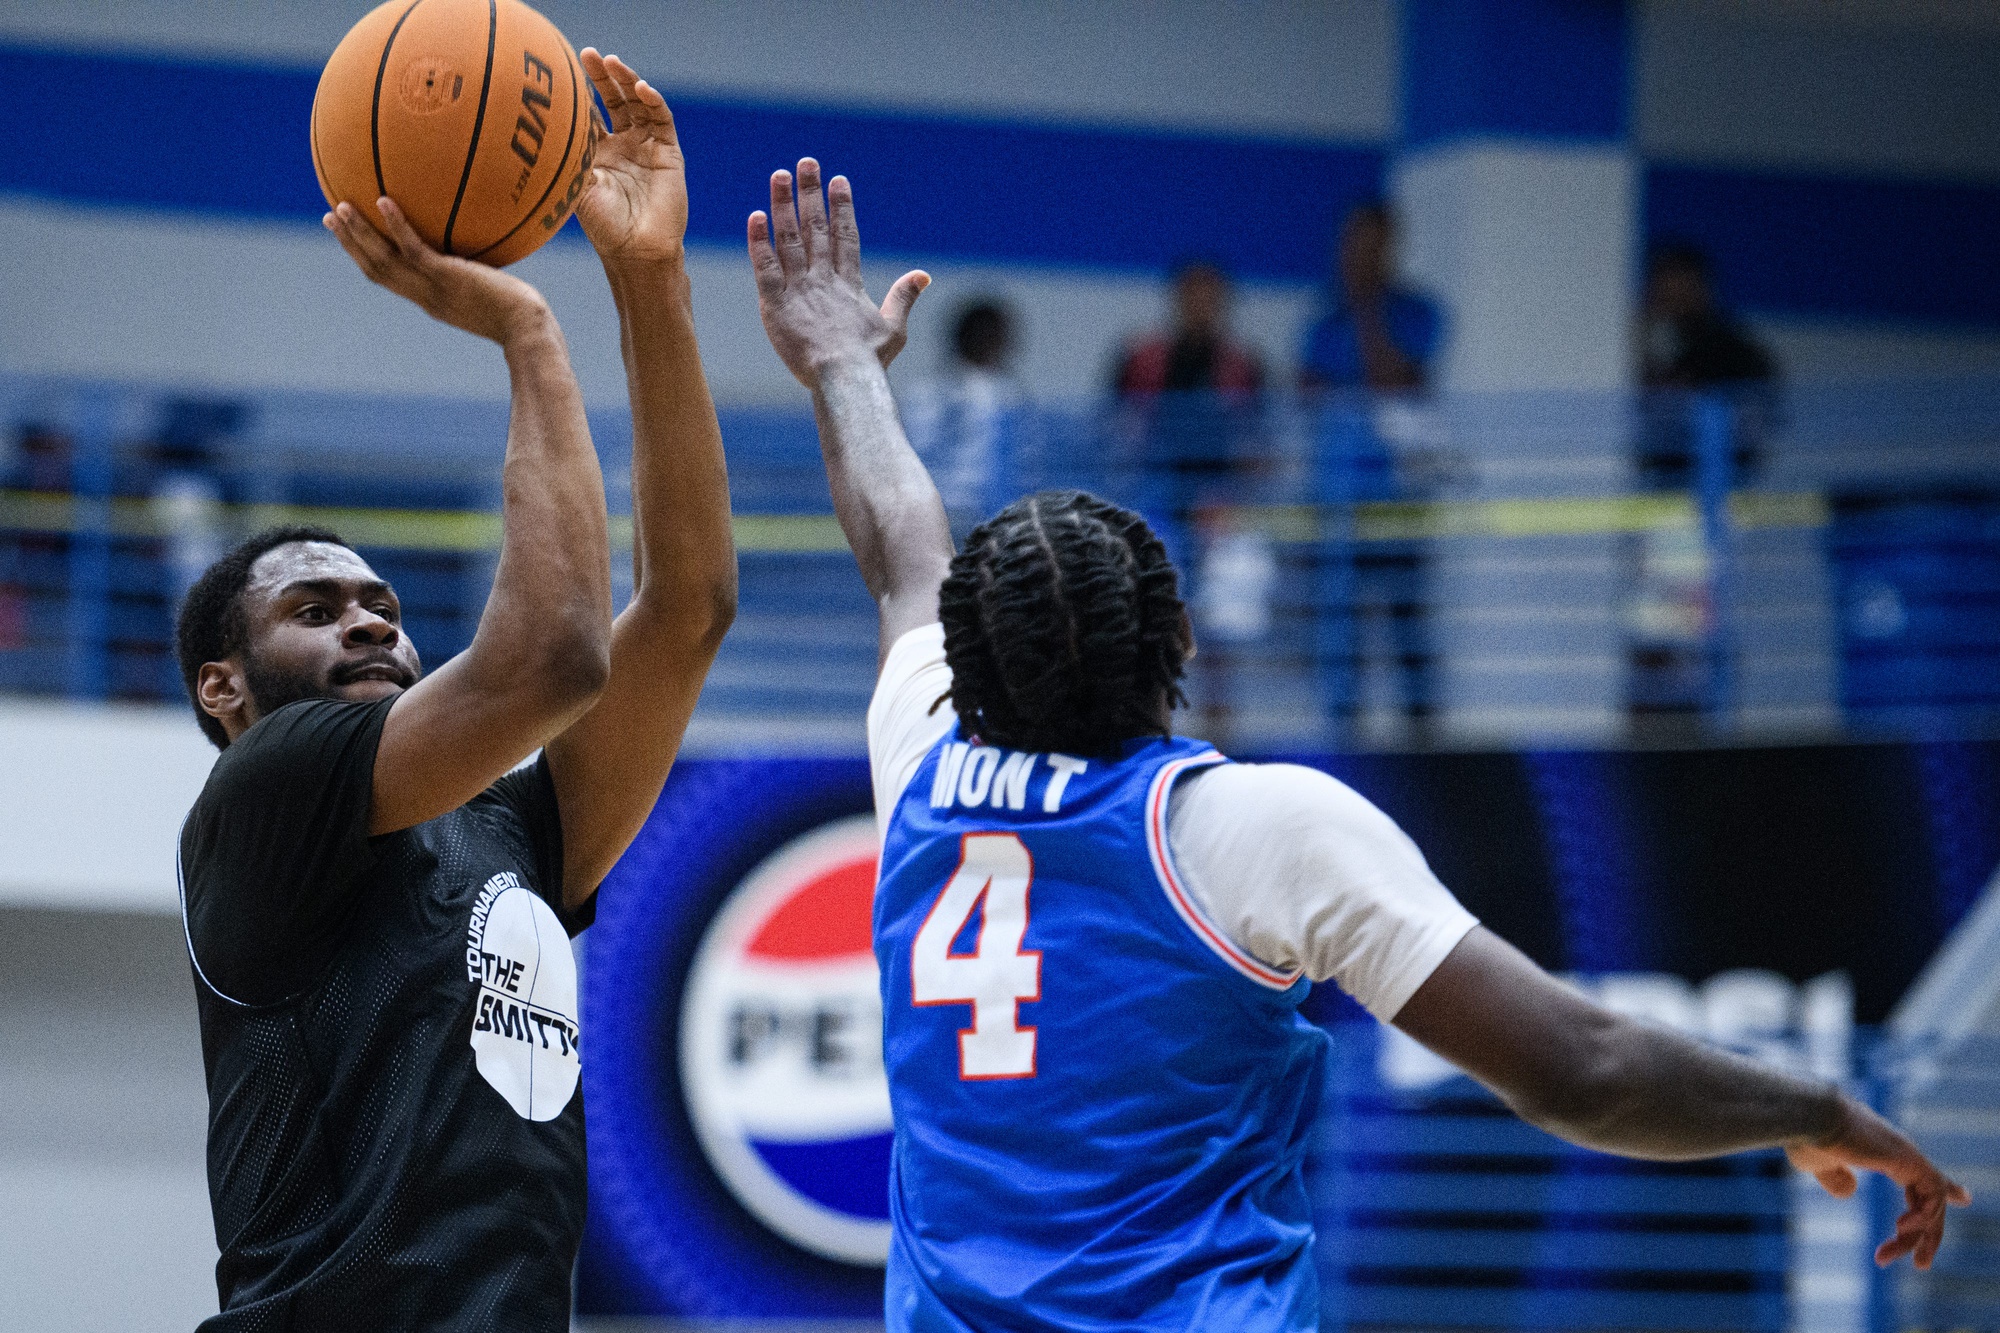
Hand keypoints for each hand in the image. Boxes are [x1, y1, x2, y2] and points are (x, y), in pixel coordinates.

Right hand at [325, 199, 550, 344]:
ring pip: (384, 261)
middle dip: (350, 244)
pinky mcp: (447, 277)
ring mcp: (433, 288)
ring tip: (341, 206)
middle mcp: (425, 296)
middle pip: (375, 270)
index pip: (390, 280)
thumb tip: (487, 243)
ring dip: (359, 234)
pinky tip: (383, 200)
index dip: (366, 258)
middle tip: (330, 217)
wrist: (528, 332)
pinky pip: (413, 249)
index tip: (351, 238)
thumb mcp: (494, 293)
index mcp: (431, 301)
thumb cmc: (521, 315)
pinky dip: (395, 226)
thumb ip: (481, 275)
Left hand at [574, 50, 686, 266]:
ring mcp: (647, 147)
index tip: (564, 66)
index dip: (581, 89)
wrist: (638, 251)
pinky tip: (641, 89)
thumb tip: (533, 134)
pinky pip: (662, 120)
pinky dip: (653, 101)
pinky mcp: (669, 153)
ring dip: (628, 81)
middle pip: (614, 100)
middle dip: (603, 77)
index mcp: (599, 153)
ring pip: (638, 104)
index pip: (591, 111)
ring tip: (614, 64)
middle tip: (588, 54)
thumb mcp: (576, 189)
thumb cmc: (604, 227)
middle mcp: (624, 146)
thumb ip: (565, 161)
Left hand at [748, 159, 928, 389]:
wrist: (843, 377)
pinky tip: (755, 216)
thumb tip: (923, 275)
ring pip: (789, 239)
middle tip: (806, 162)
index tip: (838, 180)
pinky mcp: (776, 304)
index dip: (841, 206)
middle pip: (816, 228)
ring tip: (780, 175)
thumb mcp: (893, 328)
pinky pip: (765, 268)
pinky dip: (759, 243)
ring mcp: (799, 289)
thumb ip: (903, 297)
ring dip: (783, 205)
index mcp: (849, 283)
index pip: (845, 236)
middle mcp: (823, 279)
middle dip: (811, 193)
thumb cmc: (869, 360)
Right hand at [1787, 1094, 1970, 1268]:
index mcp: (1877, 1150)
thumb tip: (1849, 1192)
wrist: (1809, 1117)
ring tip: (1895, 1256)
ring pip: (1933, 1201)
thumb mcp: (1818, 1164)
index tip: (1964, 1198)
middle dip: (1926, 1234)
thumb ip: (1834, 1177)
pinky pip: (1934, 1194)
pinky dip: (1925, 1216)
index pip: (1918, 1173)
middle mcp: (1898, 1151)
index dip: (1941, 1189)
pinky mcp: (1910, 1158)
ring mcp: (1906, 1153)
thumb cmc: (1807, 1137)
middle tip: (1919, 1264)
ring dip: (1922, 1235)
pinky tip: (1902, 1229)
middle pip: (1927, 1197)